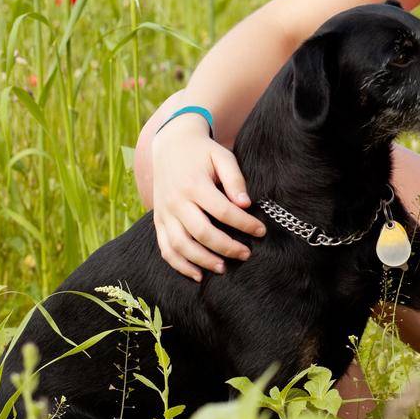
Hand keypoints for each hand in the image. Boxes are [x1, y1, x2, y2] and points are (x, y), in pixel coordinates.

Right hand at [150, 116, 266, 281]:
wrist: (170, 144)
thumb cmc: (202, 152)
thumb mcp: (222, 156)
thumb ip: (235, 179)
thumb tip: (246, 204)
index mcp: (194, 185)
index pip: (223, 211)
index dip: (244, 224)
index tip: (261, 231)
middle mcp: (176, 201)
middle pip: (202, 233)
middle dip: (226, 248)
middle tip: (246, 255)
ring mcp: (165, 213)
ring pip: (181, 245)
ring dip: (203, 261)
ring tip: (223, 268)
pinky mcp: (158, 221)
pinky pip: (166, 248)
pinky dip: (179, 265)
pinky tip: (197, 274)